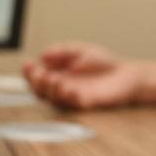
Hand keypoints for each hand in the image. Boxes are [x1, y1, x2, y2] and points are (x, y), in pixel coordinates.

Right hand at [23, 42, 144, 108]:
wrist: (126, 74)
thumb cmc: (103, 63)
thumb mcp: (80, 50)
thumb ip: (62, 51)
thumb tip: (43, 55)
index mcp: (56, 75)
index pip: (36, 77)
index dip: (29, 73)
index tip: (28, 63)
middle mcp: (61, 88)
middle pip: (40, 91)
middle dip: (36, 83)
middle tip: (41, 74)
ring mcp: (73, 97)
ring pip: (54, 100)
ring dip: (51, 91)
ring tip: (54, 80)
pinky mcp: (87, 104)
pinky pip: (74, 104)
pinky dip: (69, 98)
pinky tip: (69, 89)